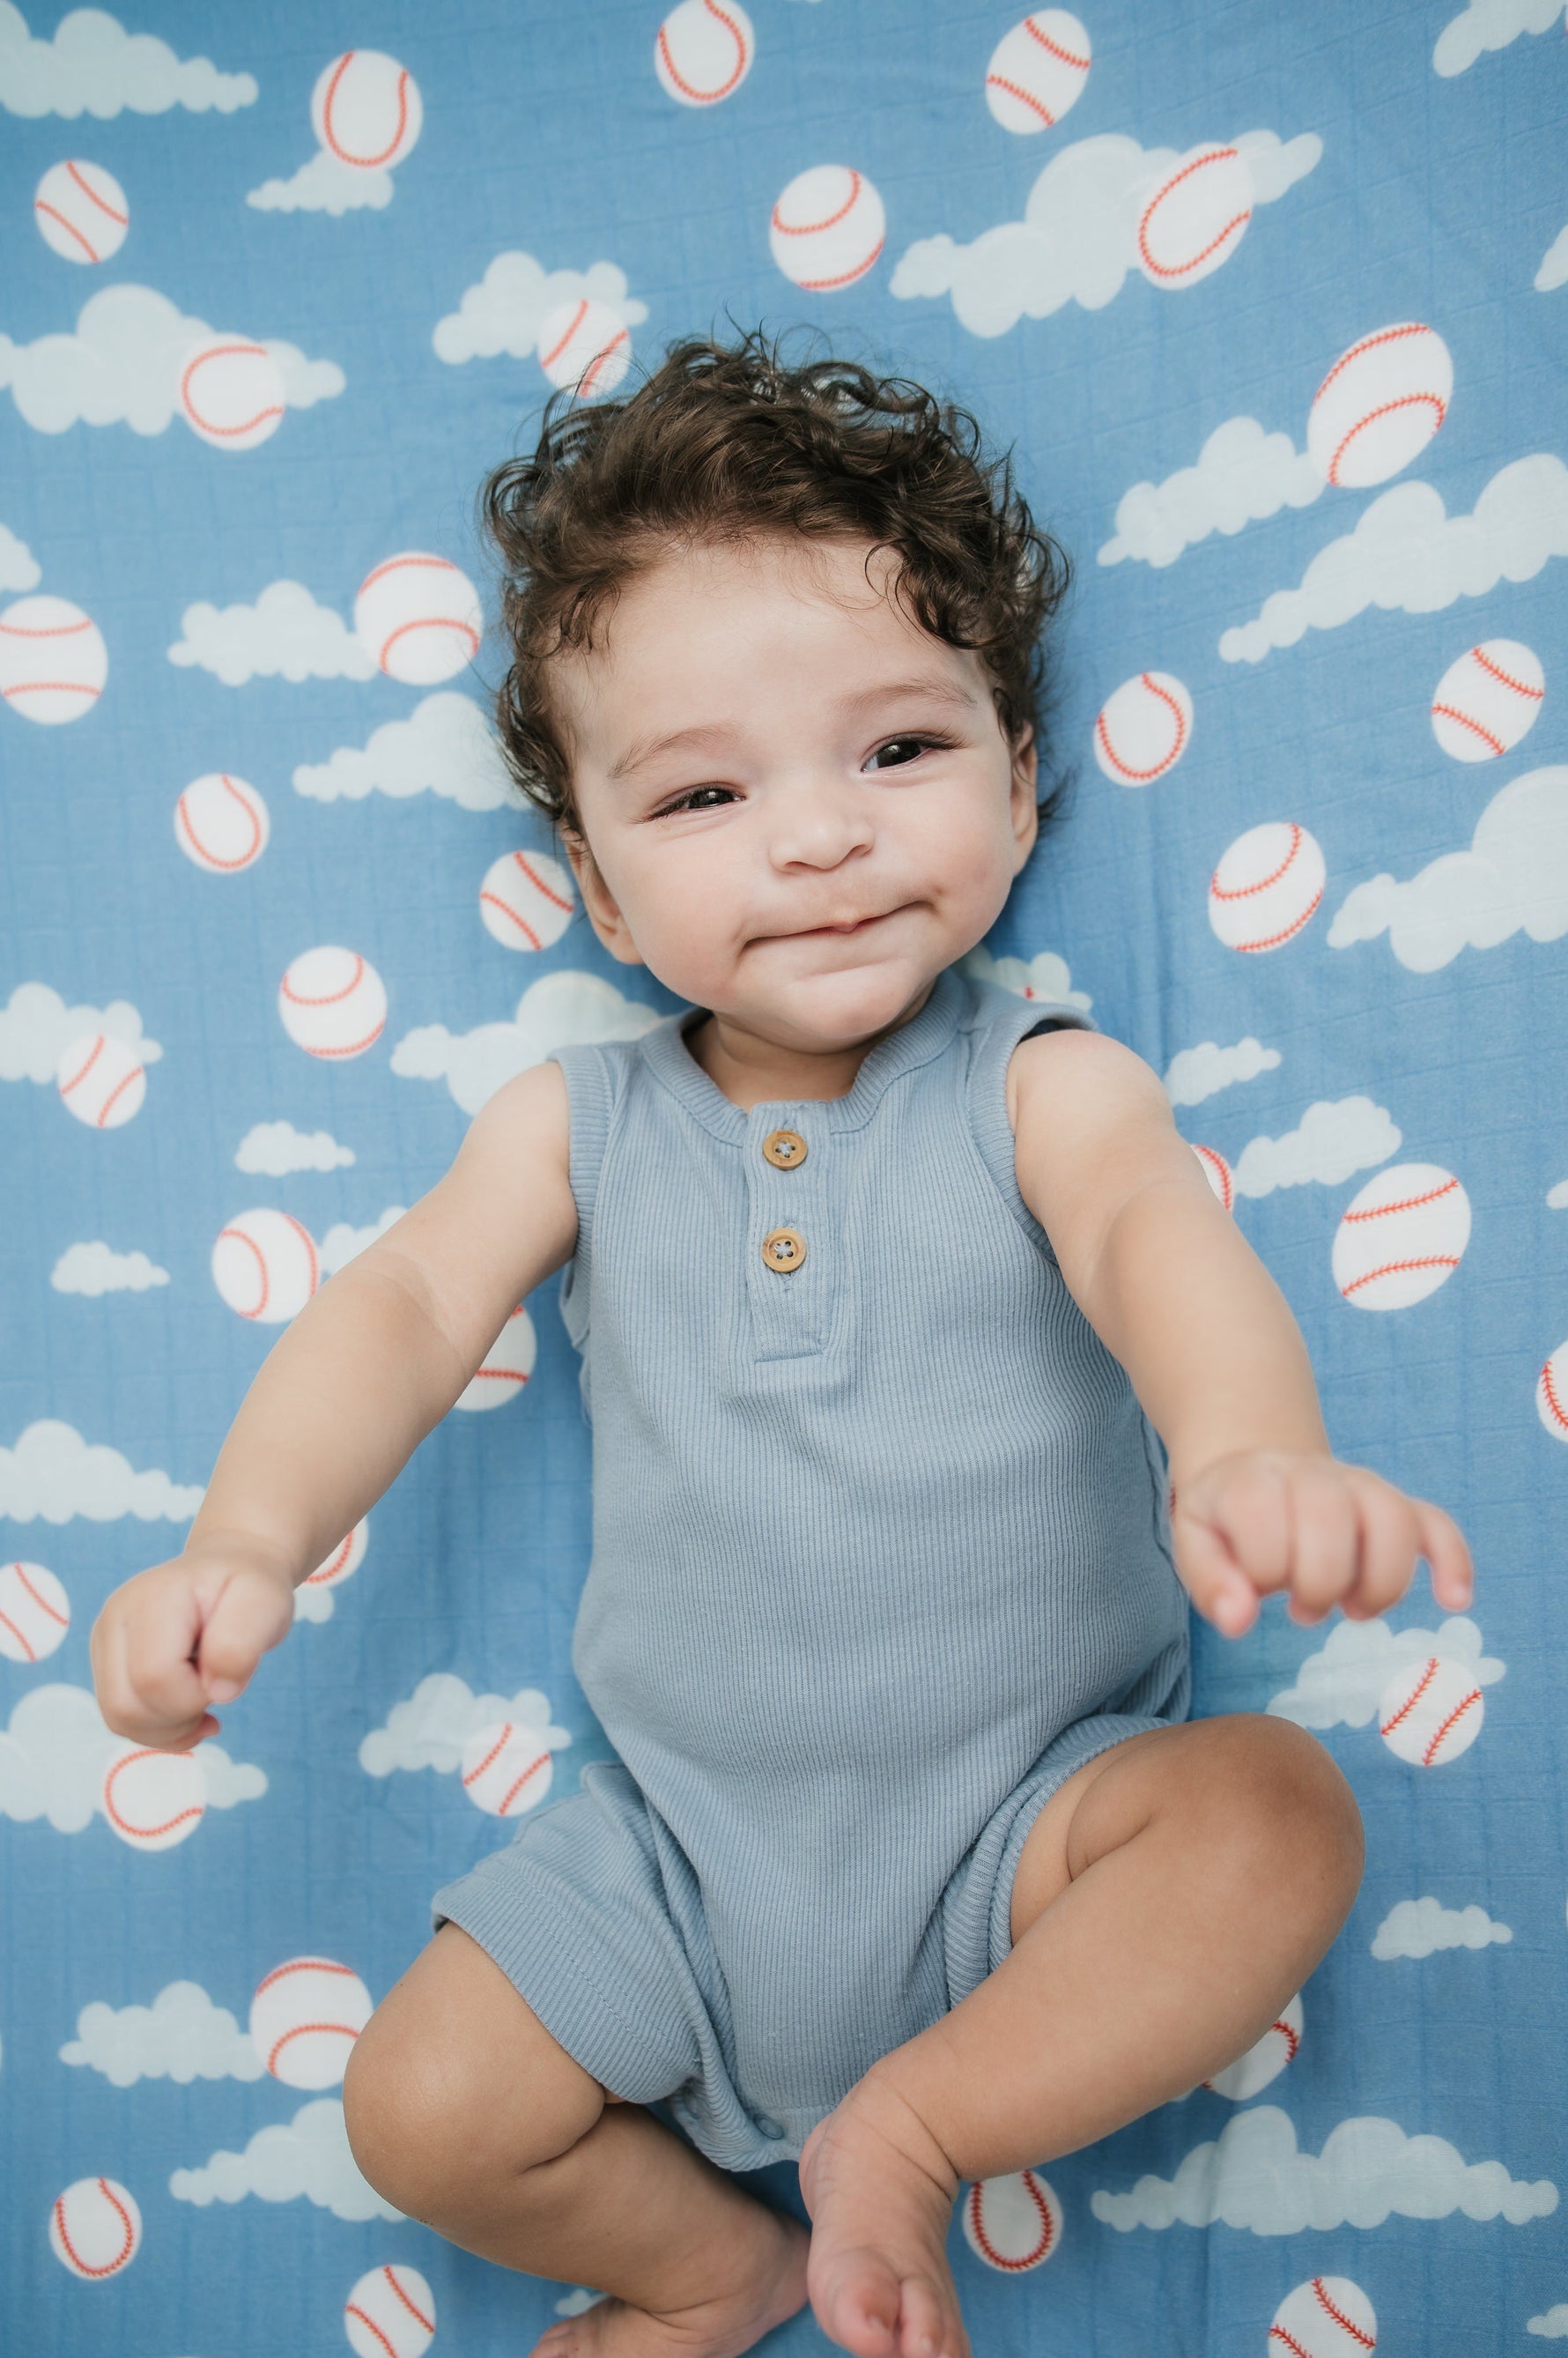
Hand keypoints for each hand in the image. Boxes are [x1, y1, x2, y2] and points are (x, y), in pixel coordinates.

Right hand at [89, 1544, 298, 1752]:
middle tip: (218, 1688)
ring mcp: (105, 1642)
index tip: (227, 1673)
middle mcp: (115, 1619)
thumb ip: (241, 1644)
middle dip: (180, 1717)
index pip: (154, 1676)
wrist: (231, 1569)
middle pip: (126, 1707)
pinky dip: (161, 1728)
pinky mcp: (108, 1664)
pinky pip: (122, 1718)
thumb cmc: (249, 1587)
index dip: (194, 1694)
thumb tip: (216, 1692)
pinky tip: (192, 1711)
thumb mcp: (266, 1603)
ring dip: (170, 1727)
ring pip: (119, 1719)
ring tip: (206, 1701)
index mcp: (151, 1598)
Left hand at [1169, 1448, 1474, 1638]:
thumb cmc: (1227, 1520)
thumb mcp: (1196, 1541)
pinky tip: (1454, 1600)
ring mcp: (1358, 1485)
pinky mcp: (1394, 1504)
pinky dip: (1452, 1559)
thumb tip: (1239, 1621)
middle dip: (1319, 1581)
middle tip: (1301, 1609)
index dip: (1263, 1566)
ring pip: (1392, 1518)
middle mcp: (1311, 1474)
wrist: (1258, 1467)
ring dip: (1379, 1581)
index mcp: (1253, 1480)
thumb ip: (1210, 1581)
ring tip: (1353, 1611)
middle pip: (1332, 1516)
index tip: (1258, 1587)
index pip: (1264, 1514)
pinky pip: (1435, 1522)